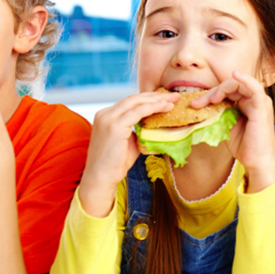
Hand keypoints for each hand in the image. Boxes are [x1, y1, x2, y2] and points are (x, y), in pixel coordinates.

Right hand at [79, 90, 178, 216]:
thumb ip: (137, 131)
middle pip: (134, 98)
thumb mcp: (128, 142)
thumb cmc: (115, 163)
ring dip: (157, 100)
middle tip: (174, 95)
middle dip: (155, 96)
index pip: (130, 102)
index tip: (165, 99)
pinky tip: (164, 107)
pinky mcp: (114, 125)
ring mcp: (108, 118)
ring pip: (136, 102)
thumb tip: (154, 125)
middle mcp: (105, 113)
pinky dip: (152, 107)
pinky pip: (137, 112)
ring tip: (173, 100)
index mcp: (106, 115)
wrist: (101, 178)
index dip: (149, 99)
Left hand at [191, 70, 274, 192]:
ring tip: (210, 100)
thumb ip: (218, 113)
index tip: (195, 105)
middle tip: (197, 104)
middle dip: (211, 93)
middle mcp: (254, 100)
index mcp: (246, 103)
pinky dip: (245, 79)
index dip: (210, 94)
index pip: (227, 91)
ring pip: (238, 85)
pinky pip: (255, 88)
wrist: (256, 163)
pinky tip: (235, 74)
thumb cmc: (243, 146)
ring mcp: (259, 102)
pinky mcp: (262, 107)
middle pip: (230, 87)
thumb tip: (200, 106)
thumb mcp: (225, 125)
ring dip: (221, 89)